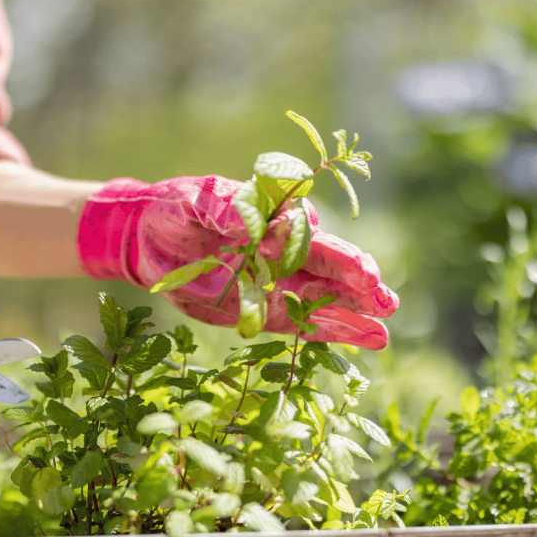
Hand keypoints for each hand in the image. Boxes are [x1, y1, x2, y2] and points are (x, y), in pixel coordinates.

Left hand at [77, 175, 397, 348]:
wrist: (151, 238)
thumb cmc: (177, 208)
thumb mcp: (195, 199)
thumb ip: (221, 207)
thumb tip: (247, 222)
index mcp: (276, 216)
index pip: (310, 233)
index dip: (331, 252)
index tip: (352, 268)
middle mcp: (287, 248)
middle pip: (329, 264)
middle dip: (356, 279)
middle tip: (382, 294)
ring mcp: (281, 280)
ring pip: (326, 296)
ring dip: (356, 309)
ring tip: (385, 321)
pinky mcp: (271, 310)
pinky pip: (308, 322)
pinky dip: (336, 330)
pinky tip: (372, 337)